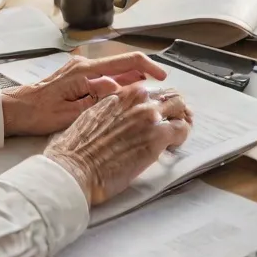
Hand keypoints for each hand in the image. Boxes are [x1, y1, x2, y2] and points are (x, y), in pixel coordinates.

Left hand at [1, 52, 169, 135]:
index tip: (162, 78)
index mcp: (85, 71)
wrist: (17, 109)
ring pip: (115, 72)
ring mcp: (81, 69)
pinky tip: (122, 102)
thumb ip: (96, 100)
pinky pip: (104, 78)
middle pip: (123, 65)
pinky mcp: (78, 77)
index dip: (148, 68)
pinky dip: (117, 87)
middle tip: (157, 97)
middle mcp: (85, 65)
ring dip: (131, 84)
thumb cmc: (38, 113)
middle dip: (143, 78)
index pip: (126, 62)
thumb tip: (120, 89)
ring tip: (144, 102)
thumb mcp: (70, 113)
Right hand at [45, 83, 192, 204]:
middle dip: (173, 109)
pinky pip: (182, 130)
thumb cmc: (76, 149)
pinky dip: (181, 138)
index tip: (158, 114)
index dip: (157, 102)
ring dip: (180, 120)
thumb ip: (109, 111)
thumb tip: (116, 119)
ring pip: (180, 107)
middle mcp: (136, 99)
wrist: (74, 168)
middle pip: (168, 94)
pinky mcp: (157, 136)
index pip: (150, 89)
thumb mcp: (90, 117)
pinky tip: (171, 148)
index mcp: (120, 94)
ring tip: (174, 136)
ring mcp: (149, 116)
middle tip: (171, 125)